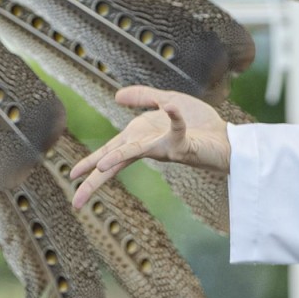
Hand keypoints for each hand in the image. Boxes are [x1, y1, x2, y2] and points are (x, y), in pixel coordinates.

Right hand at [69, 87, 231, 207]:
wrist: (227, 135)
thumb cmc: (199, 122)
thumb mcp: (166, 100)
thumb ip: (143, 96)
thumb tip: (116, 95)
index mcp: (139, 138)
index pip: (109, 153)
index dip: (90, 164)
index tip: (72, 176)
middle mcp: (148, 147)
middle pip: (115, 163)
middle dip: (95, 180)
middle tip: (76, 202)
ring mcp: (165, 148)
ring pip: (138, 151)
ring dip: (120, 156)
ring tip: (102, 165)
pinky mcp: (185, 144)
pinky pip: (178, 130)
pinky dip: (175, 118)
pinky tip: (170, 107)